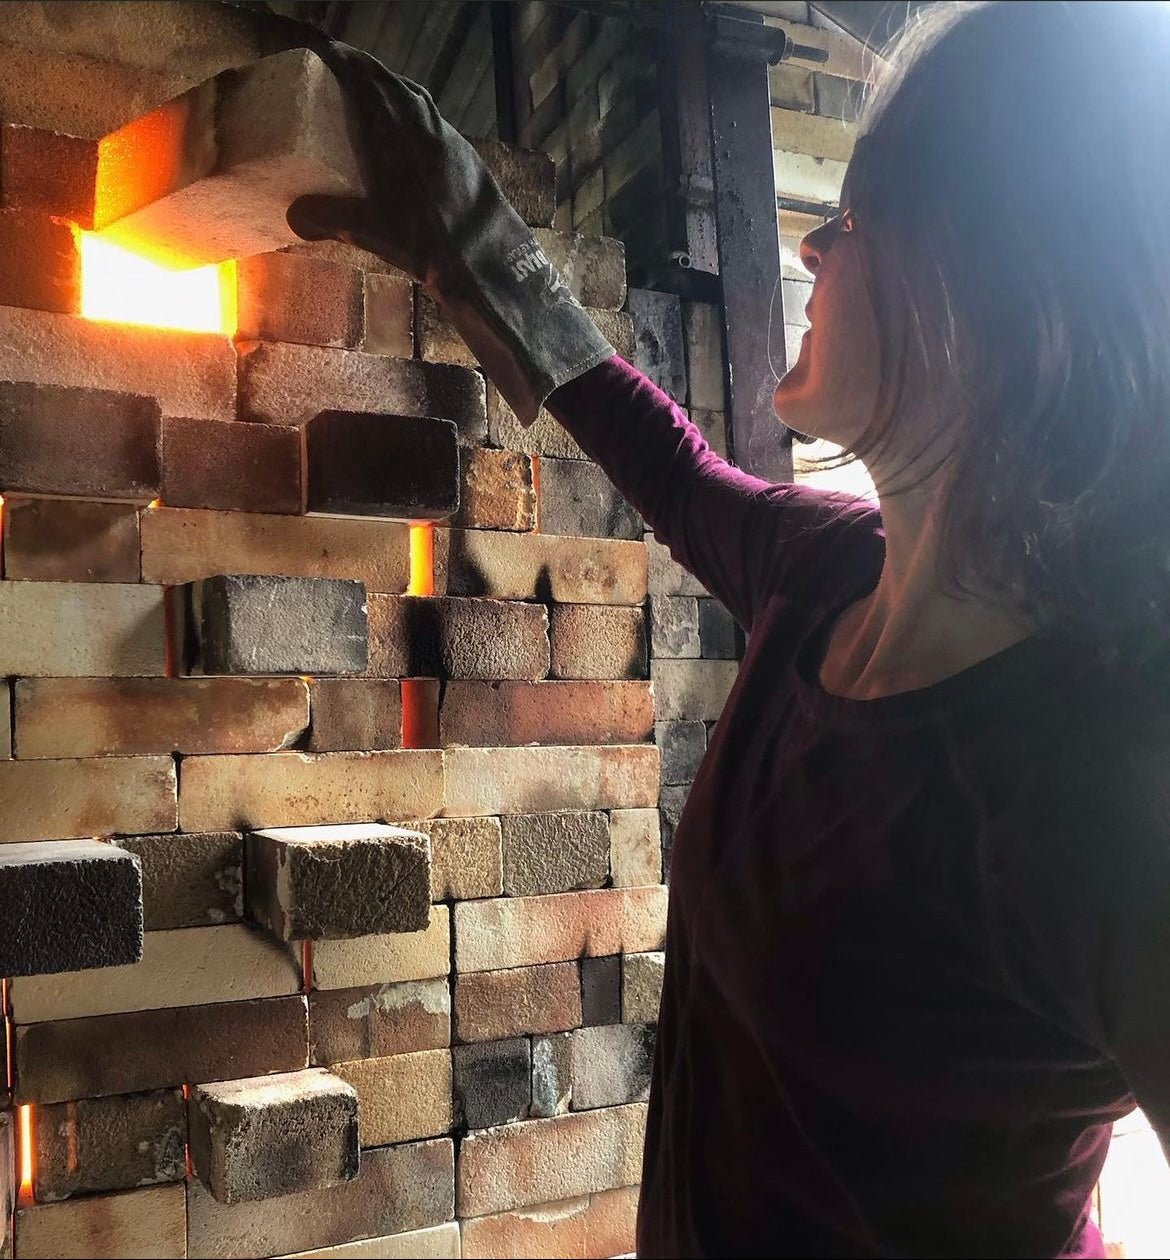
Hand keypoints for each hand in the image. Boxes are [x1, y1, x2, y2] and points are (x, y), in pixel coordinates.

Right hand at [284, 39, 500, 288]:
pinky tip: (400, 140)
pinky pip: (428, 119)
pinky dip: (408, 118)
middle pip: (384, 78)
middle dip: (357, 72)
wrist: (486, 256)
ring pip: (410, 96)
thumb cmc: (427, 239)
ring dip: (385, 93)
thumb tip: (295, 216)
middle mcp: (422, 117)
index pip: (358, 72)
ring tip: (364, 104)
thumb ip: (328, 218)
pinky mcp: (462, 151)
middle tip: (334, 77)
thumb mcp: (369, 231)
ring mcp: (446, 132)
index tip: (314, 52)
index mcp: (394, 123)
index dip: (334, 57)